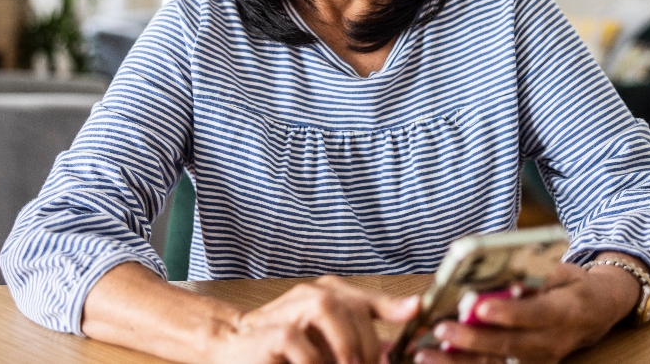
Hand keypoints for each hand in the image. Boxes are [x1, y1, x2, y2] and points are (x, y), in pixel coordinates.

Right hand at [209, 275, 419, 363]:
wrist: (233, 344)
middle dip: (367, 346)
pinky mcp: (274, 333)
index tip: (416, 311)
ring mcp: (291, 309)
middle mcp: (310, 295)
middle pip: (351, 309)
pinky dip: (315, 362)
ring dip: (345, 350)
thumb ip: (356, 337)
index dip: (391, 304)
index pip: (363, 297)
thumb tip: (392, 349)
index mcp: (326, 294)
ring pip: (330, 318)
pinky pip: (304, 346)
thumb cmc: (283, 344)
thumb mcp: (324, 339)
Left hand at [413, 257, 643, 363]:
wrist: (598, 311)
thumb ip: (536, 274)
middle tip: (443, 330)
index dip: (507, 312)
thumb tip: (505, 276)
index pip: (536, 314)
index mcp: (567, 311)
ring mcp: (541, 359)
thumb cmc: (573, 285)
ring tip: (427, 354)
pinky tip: (438, 359)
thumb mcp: (563, 270)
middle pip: (512, 345)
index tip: (478, 306)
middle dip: (474, 340)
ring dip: (461, 361)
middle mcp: (554, 342)